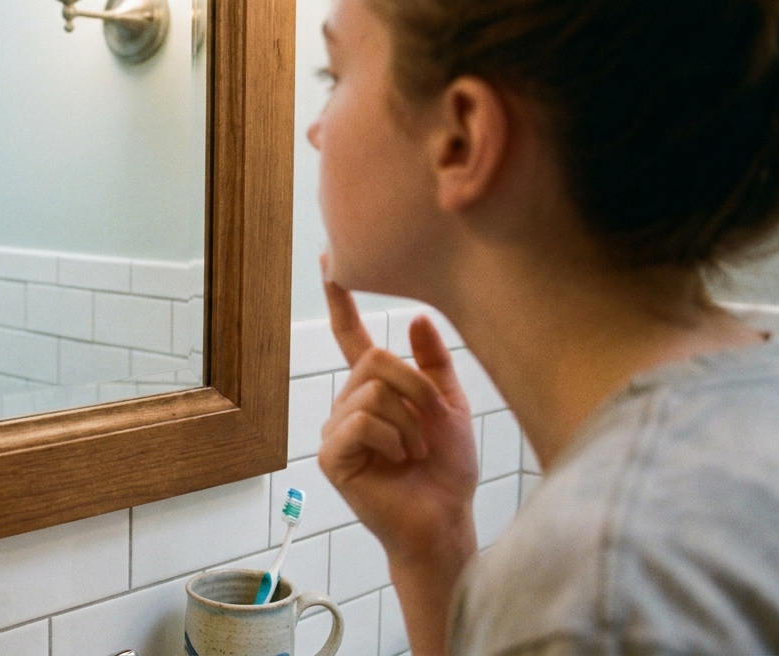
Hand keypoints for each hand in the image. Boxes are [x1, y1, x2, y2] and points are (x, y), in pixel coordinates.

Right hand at [317, 274, 478, 560]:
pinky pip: (360, 422)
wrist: (445, 517)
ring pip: (371, 391)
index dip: (340, 299)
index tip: (329, 261)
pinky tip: (399, 461)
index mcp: (373, 388)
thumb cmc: (446, 469)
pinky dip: (392, 439)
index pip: (351, 336)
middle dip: (415, 390)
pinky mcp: (331, 455)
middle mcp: (347, 403)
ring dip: (409, 422)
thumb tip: (417, 316)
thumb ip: (433, 363)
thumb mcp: (450, 406)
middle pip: (374, 360)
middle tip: (430, 426)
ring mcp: (335, 429)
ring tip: (415, 451)